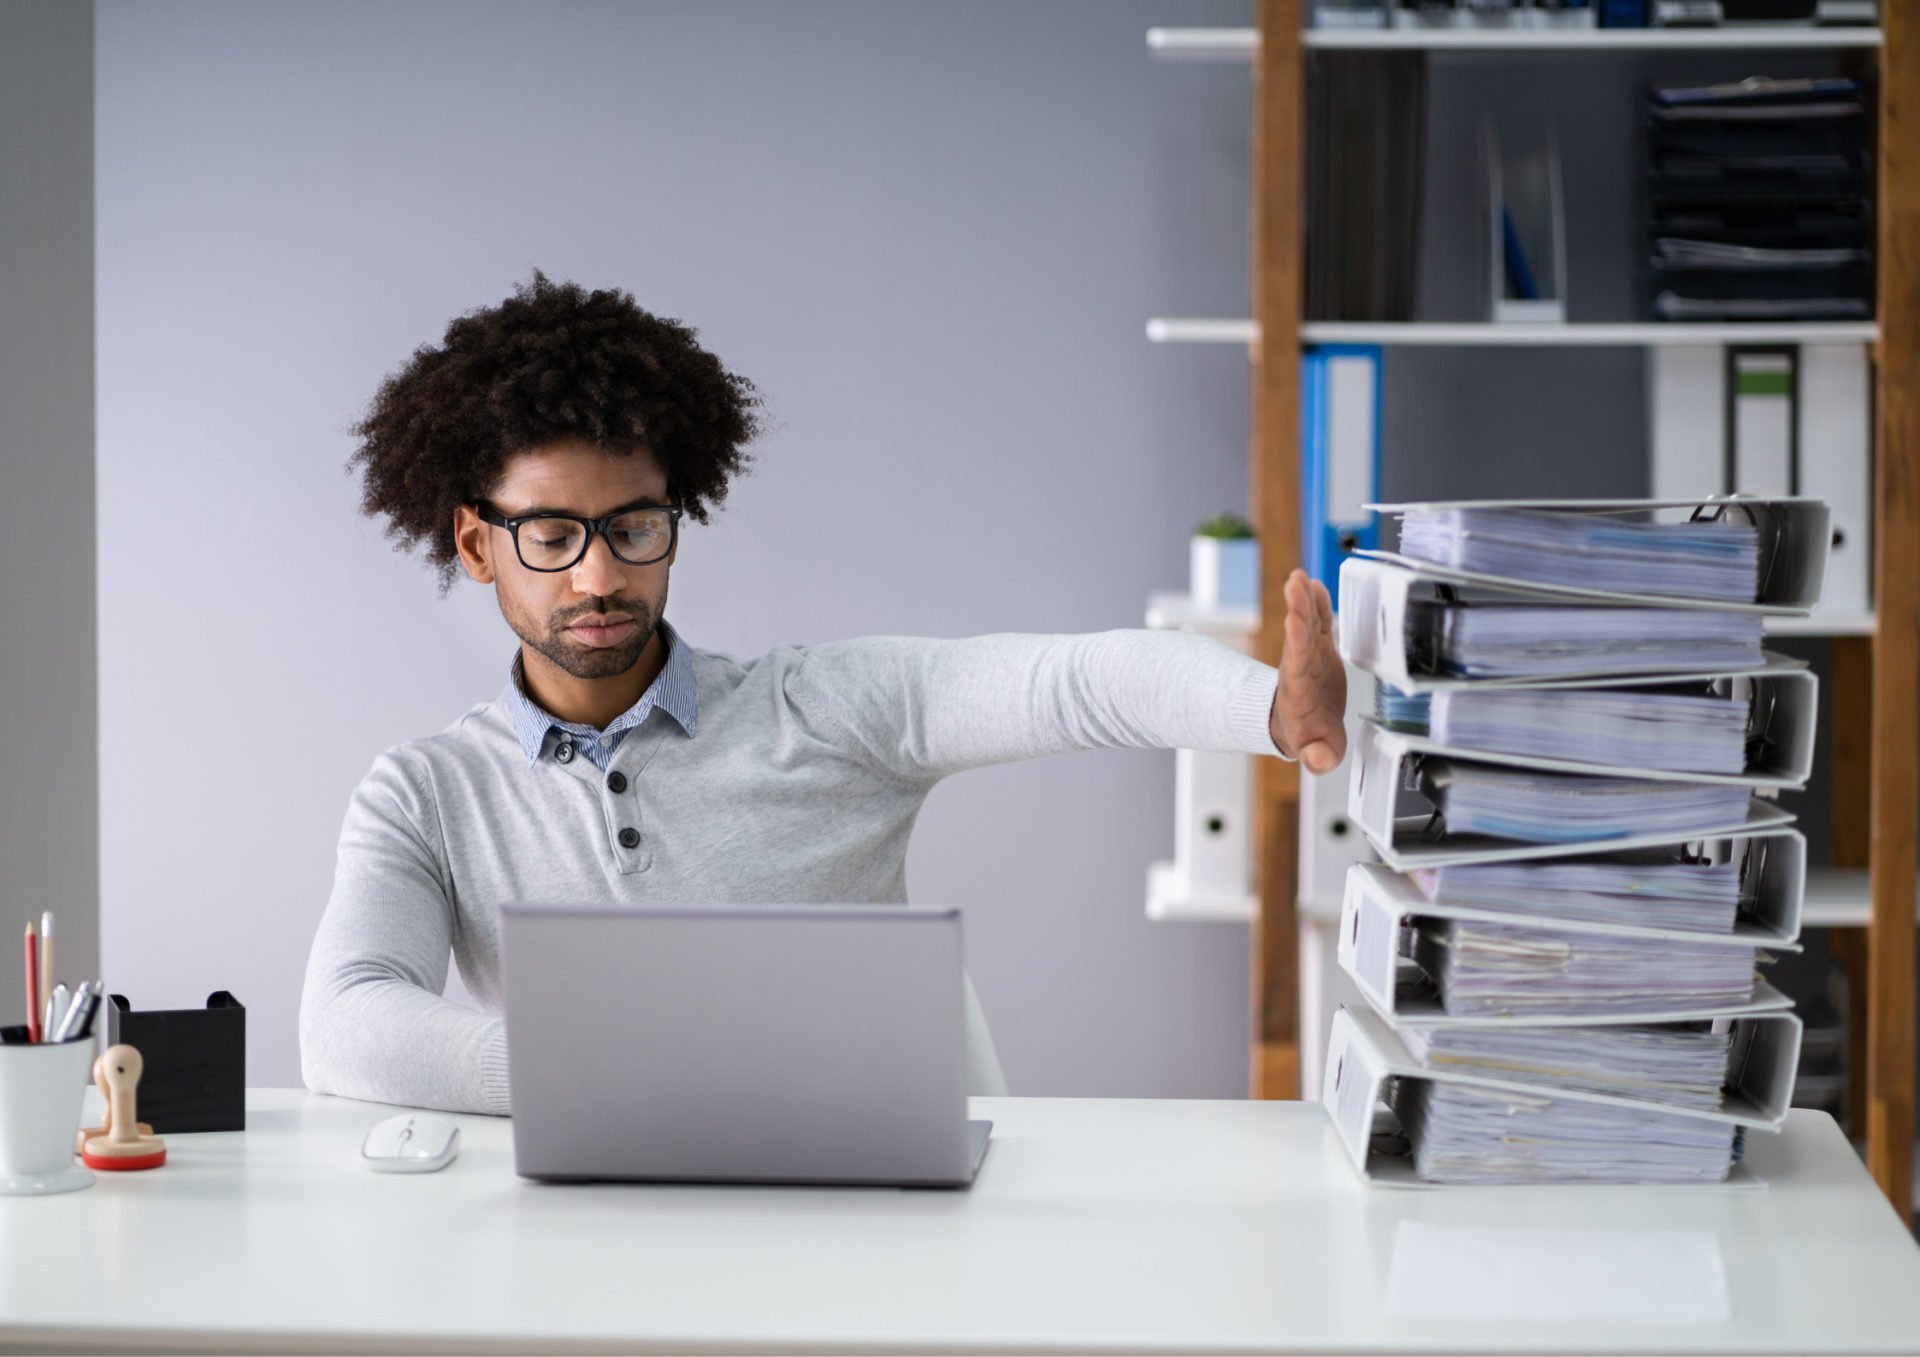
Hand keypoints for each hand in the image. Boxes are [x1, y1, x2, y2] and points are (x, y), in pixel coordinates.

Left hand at [1268, 569, 1346, 774]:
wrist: (1302, 727)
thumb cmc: (1311, 738)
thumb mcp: (1318, 753)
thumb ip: (1318, 757)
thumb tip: (1317, 761)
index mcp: (1300, 692)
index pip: (1297, 662)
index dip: (1297, 641)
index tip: (1295, 620)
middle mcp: (1300, 669)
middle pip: (1299, 636)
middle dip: (1298, 610)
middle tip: (1295, 584)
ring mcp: (1308, 656)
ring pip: (1306, 624)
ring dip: (1303, 600)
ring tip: (1299, 576)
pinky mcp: (1319, 650)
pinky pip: (1318, 623)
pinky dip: (1317, 604)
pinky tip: (1314, 584)